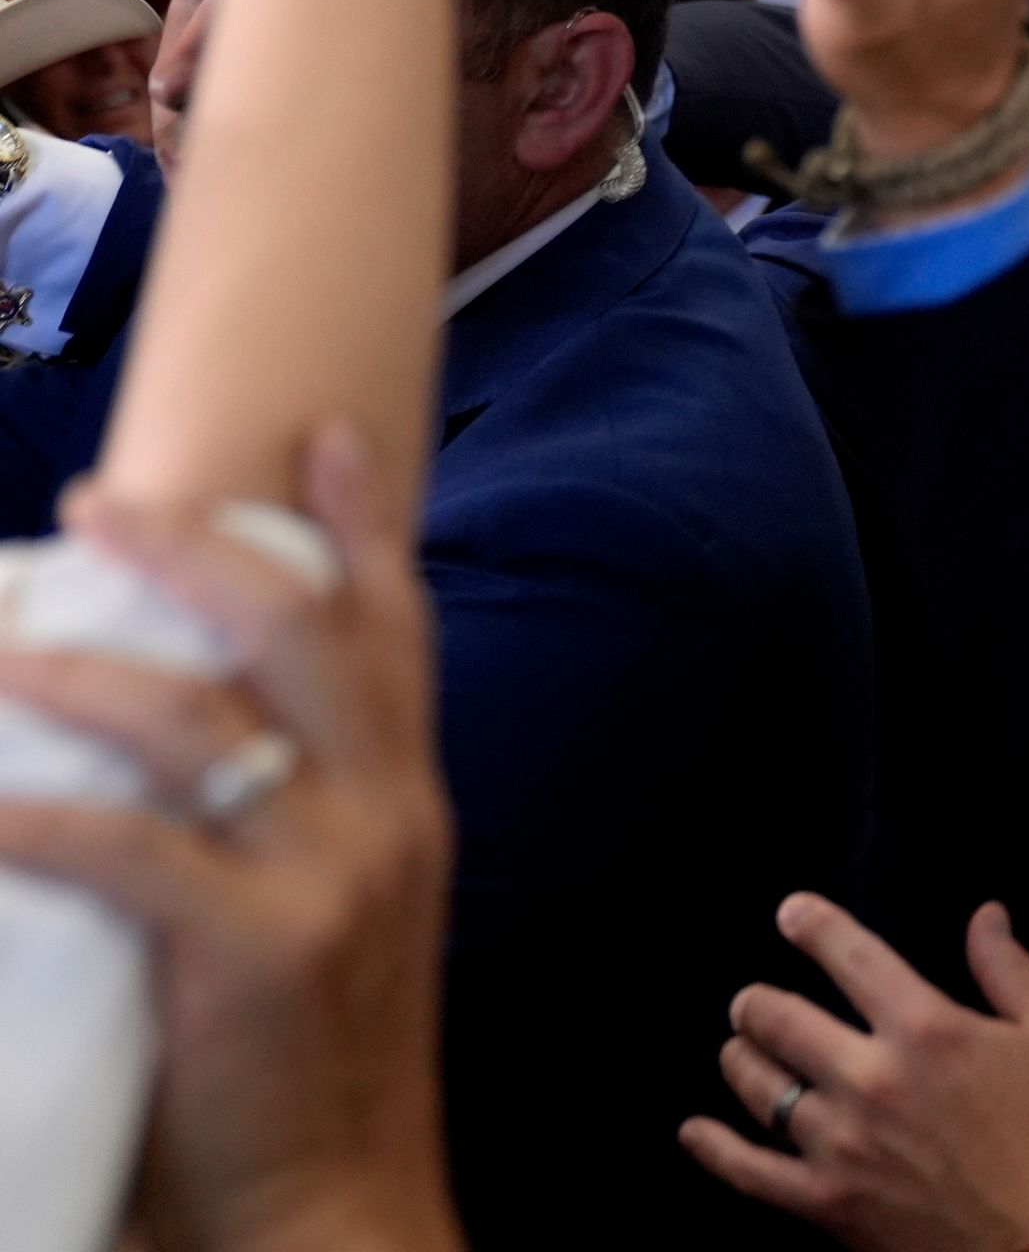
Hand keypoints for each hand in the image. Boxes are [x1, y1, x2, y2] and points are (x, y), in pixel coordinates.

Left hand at [0, 429, 459, 1251]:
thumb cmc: (308, 1074)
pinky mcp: (252, 946)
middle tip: (104, 502)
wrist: (339, 1209)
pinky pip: (123, 846)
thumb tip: (178, 741)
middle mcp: (387, 817)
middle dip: (199, 549)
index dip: (363, 526)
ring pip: (199, 718)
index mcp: (410, 806)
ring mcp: (328, 876)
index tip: (325, 435)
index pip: (396, 632)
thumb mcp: (337, 921)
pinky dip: (33, 811)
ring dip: (80, 665)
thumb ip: (289, 830)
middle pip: (300, 632)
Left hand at [686, 897, 1028, 1251]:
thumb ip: (1011, 968)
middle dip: (757, 1001)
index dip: (814, 926)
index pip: (852, 957)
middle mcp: (871, 1077)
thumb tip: (984, 914)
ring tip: (738, 1048)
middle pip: (782, 1020)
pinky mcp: (828, 1202)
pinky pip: (750, 1172)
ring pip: (761, 1087)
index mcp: (927, 1028)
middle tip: (752, 999)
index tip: (790, 912)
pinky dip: (714, 1149)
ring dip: (740, 1058)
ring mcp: (841, 1144)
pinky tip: (692, 1131)